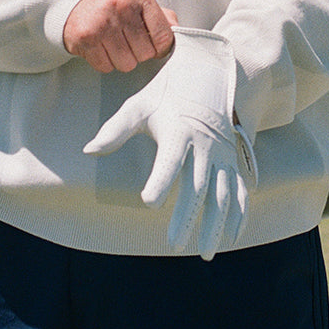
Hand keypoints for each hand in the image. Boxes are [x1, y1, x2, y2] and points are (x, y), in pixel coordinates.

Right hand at [63, 0, 176, 72]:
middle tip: (126, 42)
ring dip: (120, 60)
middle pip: (145, 54)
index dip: (160, 48)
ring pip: (126, 64)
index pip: (164, 36)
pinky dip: (104, 62)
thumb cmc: (112, 4)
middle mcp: (121, 7)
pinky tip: (99, 47)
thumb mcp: (137, 1)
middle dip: (138, 54)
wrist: (73, 1)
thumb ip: (161, 16)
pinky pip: (105, 66)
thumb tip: (178, 31)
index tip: (153, 47)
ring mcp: (102, 22)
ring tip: (112, 44)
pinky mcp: (85, 37)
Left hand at [83, 27, 257, 259]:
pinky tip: (231, 238)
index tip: (147, 202)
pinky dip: (239, 215)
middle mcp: (204, 145)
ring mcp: (222, 155)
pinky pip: (239, 190)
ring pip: (222, 195)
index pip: (169, 161)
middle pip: (197, 186)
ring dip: (216, 225)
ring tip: (204, 253)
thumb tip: (88, 149)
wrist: (207, 75)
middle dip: (187, 216)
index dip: (159, 182)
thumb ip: (116, 129)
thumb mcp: (139, 105)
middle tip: (173, 244)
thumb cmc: (166, 95)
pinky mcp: (232, 161)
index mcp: (178, 130)